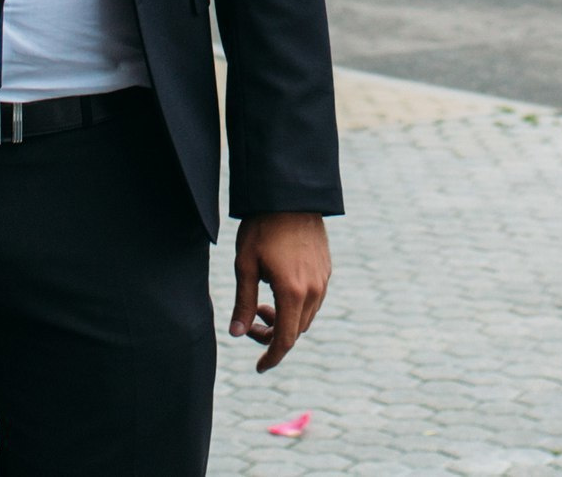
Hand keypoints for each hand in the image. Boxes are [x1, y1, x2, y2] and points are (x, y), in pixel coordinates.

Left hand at [230, 211, 331, 372]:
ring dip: (285, 320)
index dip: (272, 357)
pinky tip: (278, 289)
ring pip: (306, 316)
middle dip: (273, 336)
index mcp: (293, 292)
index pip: (285, 339)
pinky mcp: (326, 267)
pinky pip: (314, 299)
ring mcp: (323, 278)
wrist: (290, 195)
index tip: (259, 367)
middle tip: (249, 321)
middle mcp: (314, 289)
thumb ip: (243, 302)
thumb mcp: (245, 265)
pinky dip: (296, 305)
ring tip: (261, 304)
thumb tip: (236, 334)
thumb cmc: (262, 228)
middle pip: (296, 330)